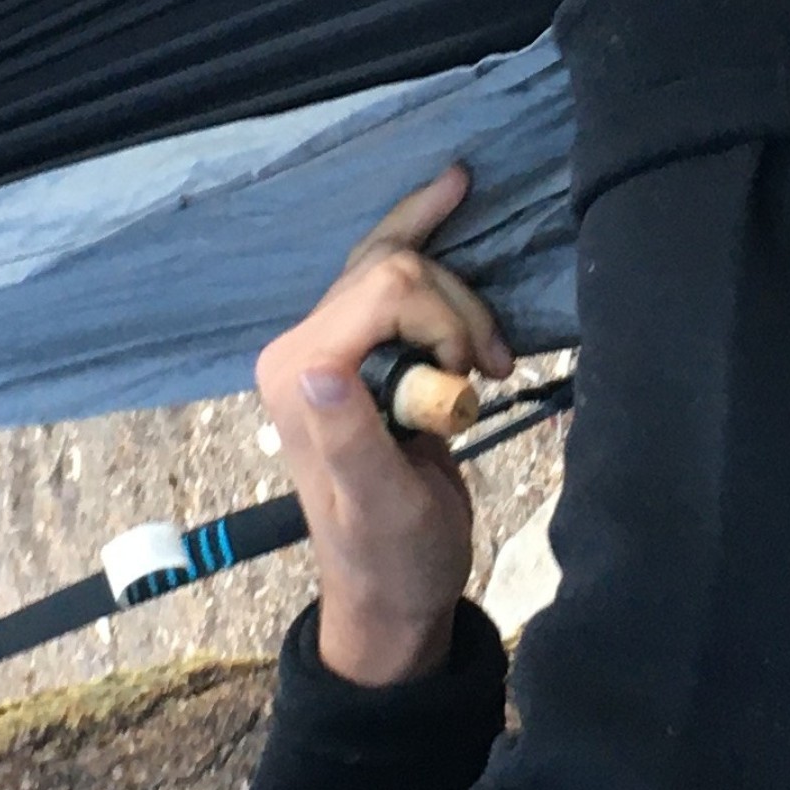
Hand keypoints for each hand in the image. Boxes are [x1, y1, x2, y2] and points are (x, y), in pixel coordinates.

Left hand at [252, 167, 509, 685]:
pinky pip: (394, 278)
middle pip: (393, 267)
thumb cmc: (392, 556)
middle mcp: (301, 349)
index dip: (445, 317)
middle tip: (490, 373)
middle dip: (457, 308)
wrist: (393, 590)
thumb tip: (316, 366)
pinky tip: (449, 198)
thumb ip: (347, 436)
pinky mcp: (359, 352)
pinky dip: (432, 253)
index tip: (471, 379)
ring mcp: (327, 347)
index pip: (384, 286)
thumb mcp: (379, 505)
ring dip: (459, 303)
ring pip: (397, 264)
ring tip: (490, 366)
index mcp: (299, 373)